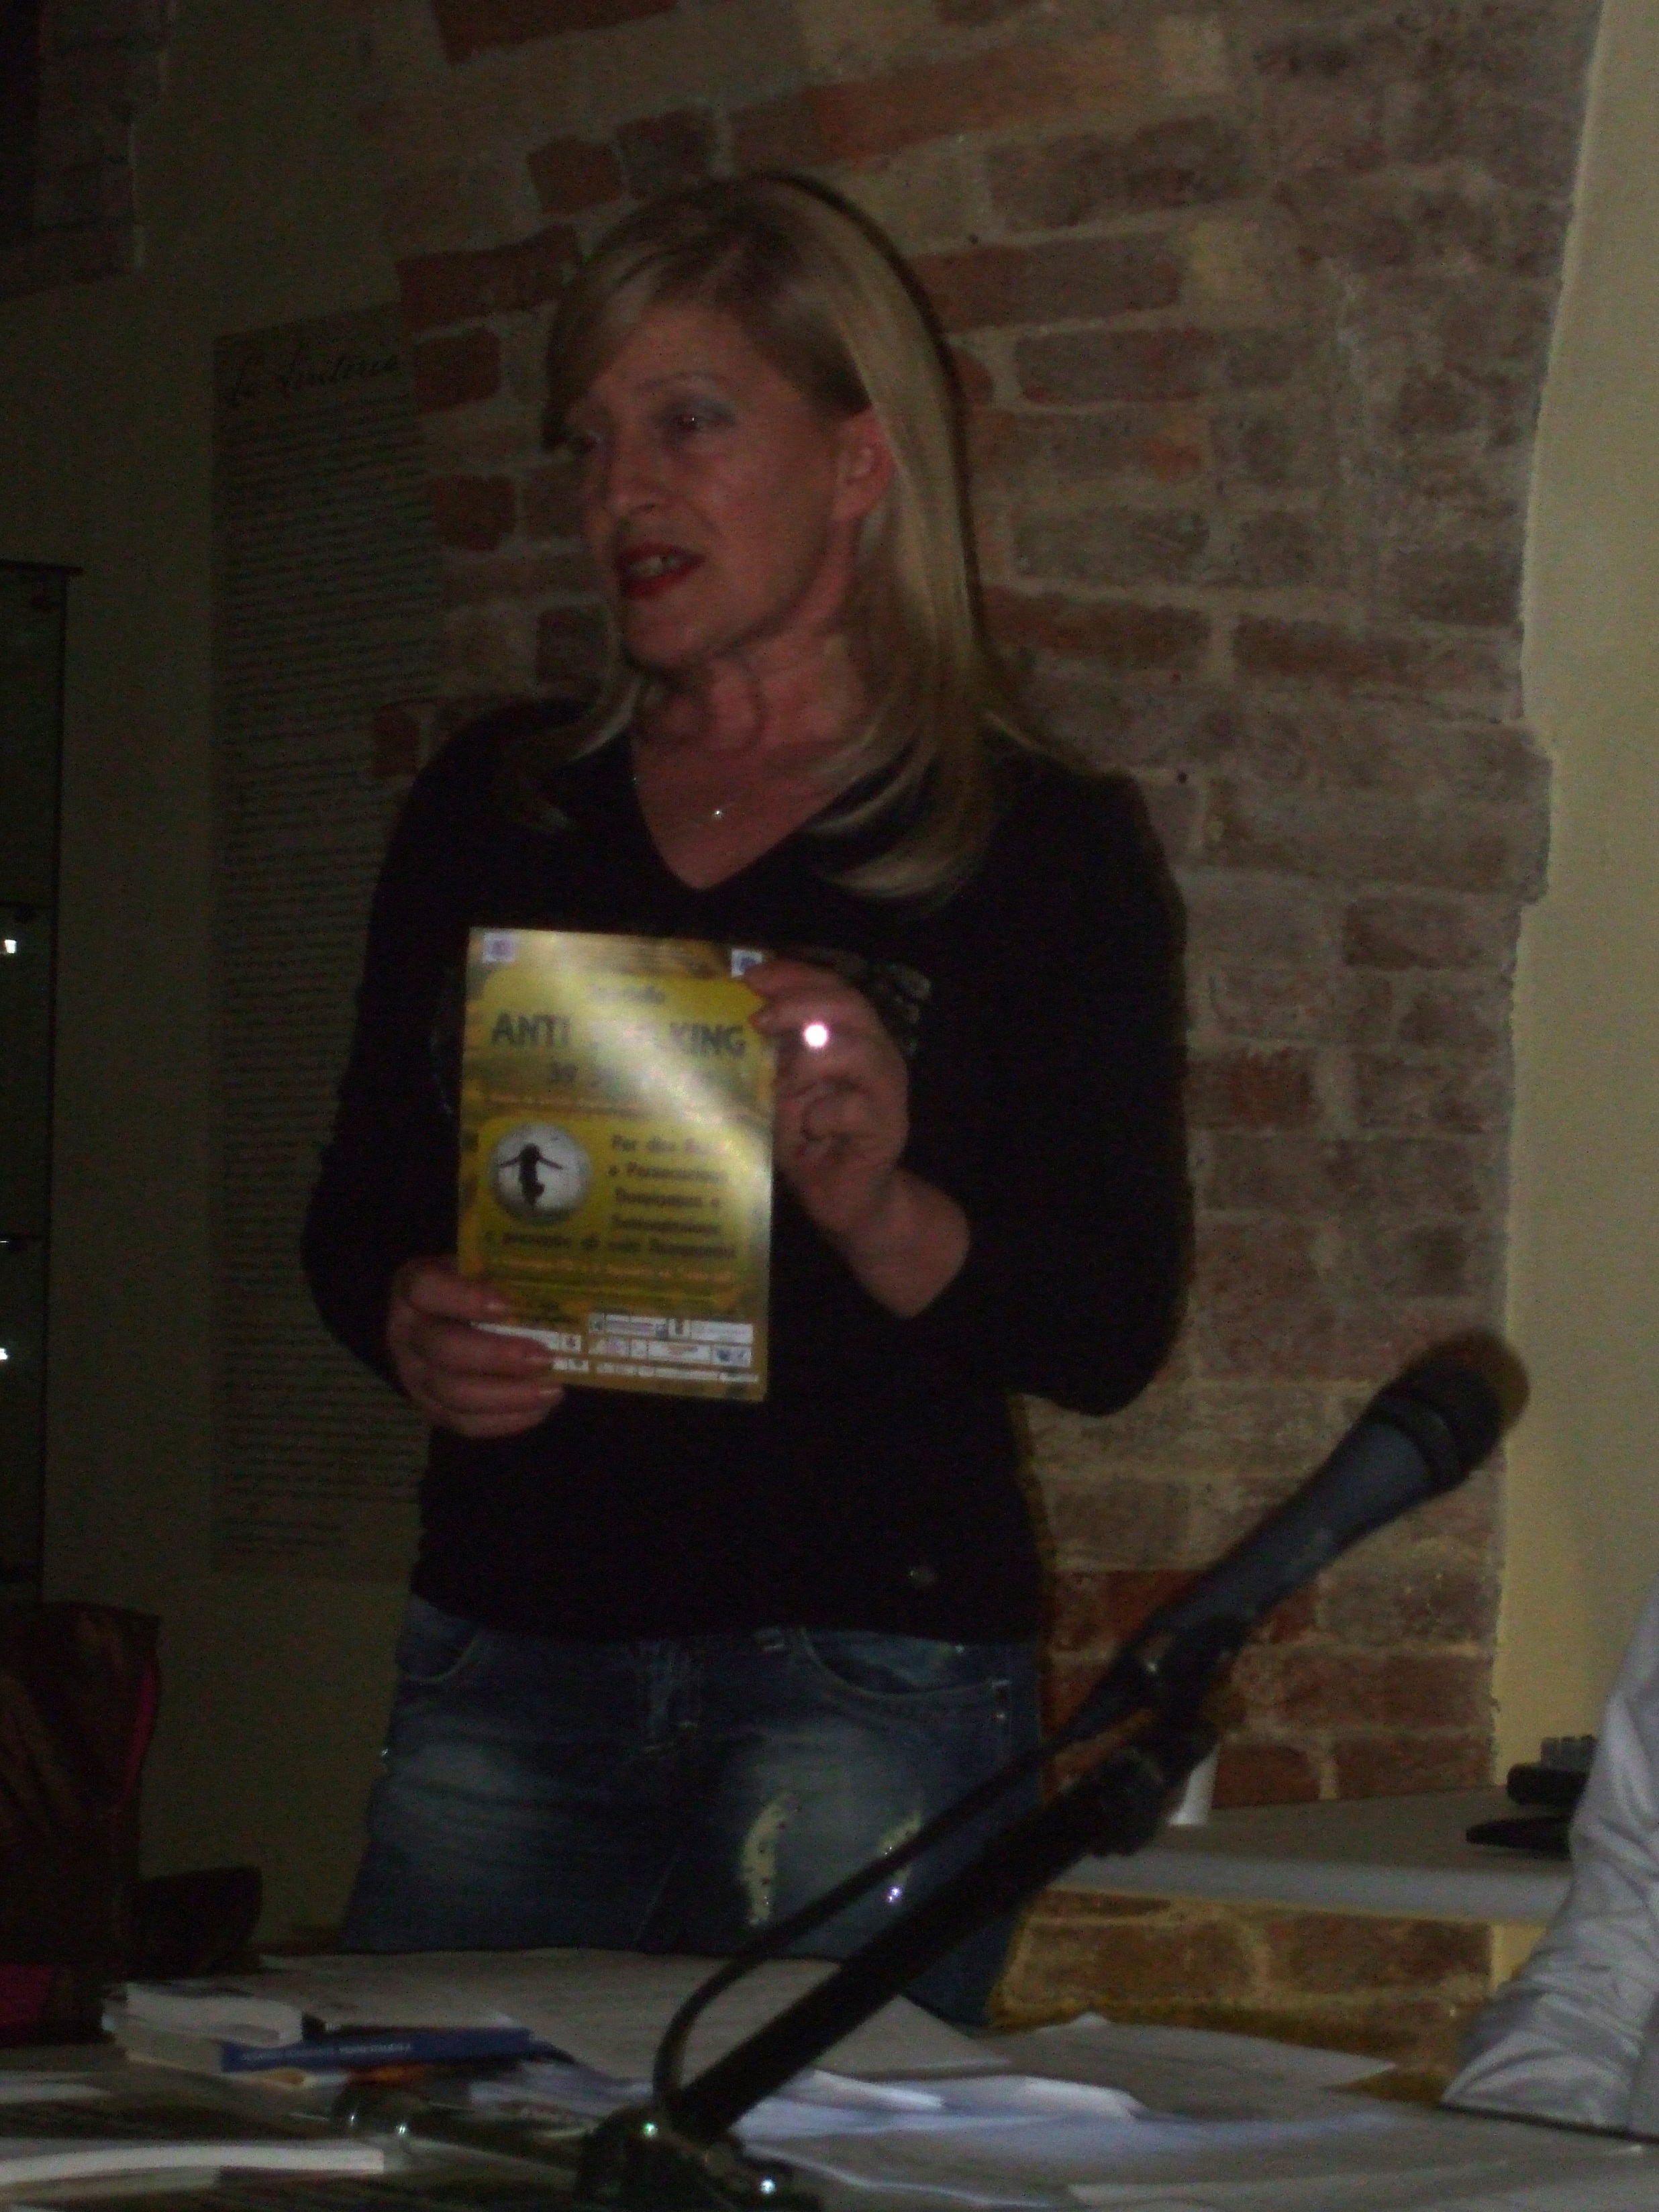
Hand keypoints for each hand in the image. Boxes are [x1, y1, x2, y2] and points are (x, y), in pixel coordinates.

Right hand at [387, 1257, 563, 1437]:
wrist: (444, 1320)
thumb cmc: (473, 1287)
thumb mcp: (482, 1268)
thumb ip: (508, 1274)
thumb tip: (564, 1285)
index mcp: (414, 1287)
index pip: (426, 1289)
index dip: (464, 1298)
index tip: (506, 1305)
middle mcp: (406, 1333)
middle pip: (443, 1349)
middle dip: (497, 1357)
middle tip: (545, 1357)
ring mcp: (414, 1376)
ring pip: (453, 1394)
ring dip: (508, 1396)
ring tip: (552, 1390)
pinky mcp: (431, 1409)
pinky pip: (464, 1423)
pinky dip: (505, 1420)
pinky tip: (539, 1409)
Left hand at [746, 958, 909, 1243]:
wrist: (841, 1199)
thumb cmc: (807, 1142)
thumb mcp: (780, 1090)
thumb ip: (770, 1056)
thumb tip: (730, 1020)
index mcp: (852, 1037)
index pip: (832, 988)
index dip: (795, 976)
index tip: (752, 977)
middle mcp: (876, 1055)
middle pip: (852, 1006)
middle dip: (802, 1004)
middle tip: (760, 1021)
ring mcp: (887, 1091)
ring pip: (860, 1052)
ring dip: (811, 1063)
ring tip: (782, 1083)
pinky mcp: (888, 1128)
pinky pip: (854, 1109)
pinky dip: (822, 1116)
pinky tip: (809, 1130)